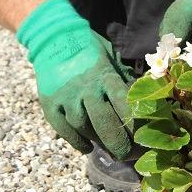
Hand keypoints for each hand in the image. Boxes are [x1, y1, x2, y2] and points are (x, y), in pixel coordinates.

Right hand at [17, 0, 134, 159]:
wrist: (54, 37)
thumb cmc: (89, 47)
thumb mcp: (110, 56)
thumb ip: (121, 77)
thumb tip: (140, 96)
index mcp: (104, 74)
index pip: (122, 102)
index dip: (133, 122)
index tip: (142, 136)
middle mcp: (85, 87)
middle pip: (104, 121)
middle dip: (118, 142)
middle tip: (127, 154)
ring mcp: (66, 96)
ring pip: (84, 127)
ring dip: (98, 141)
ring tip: (109, 148)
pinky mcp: (49, 103)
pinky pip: (64, 129)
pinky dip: (76, 142)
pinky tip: (87, 147)